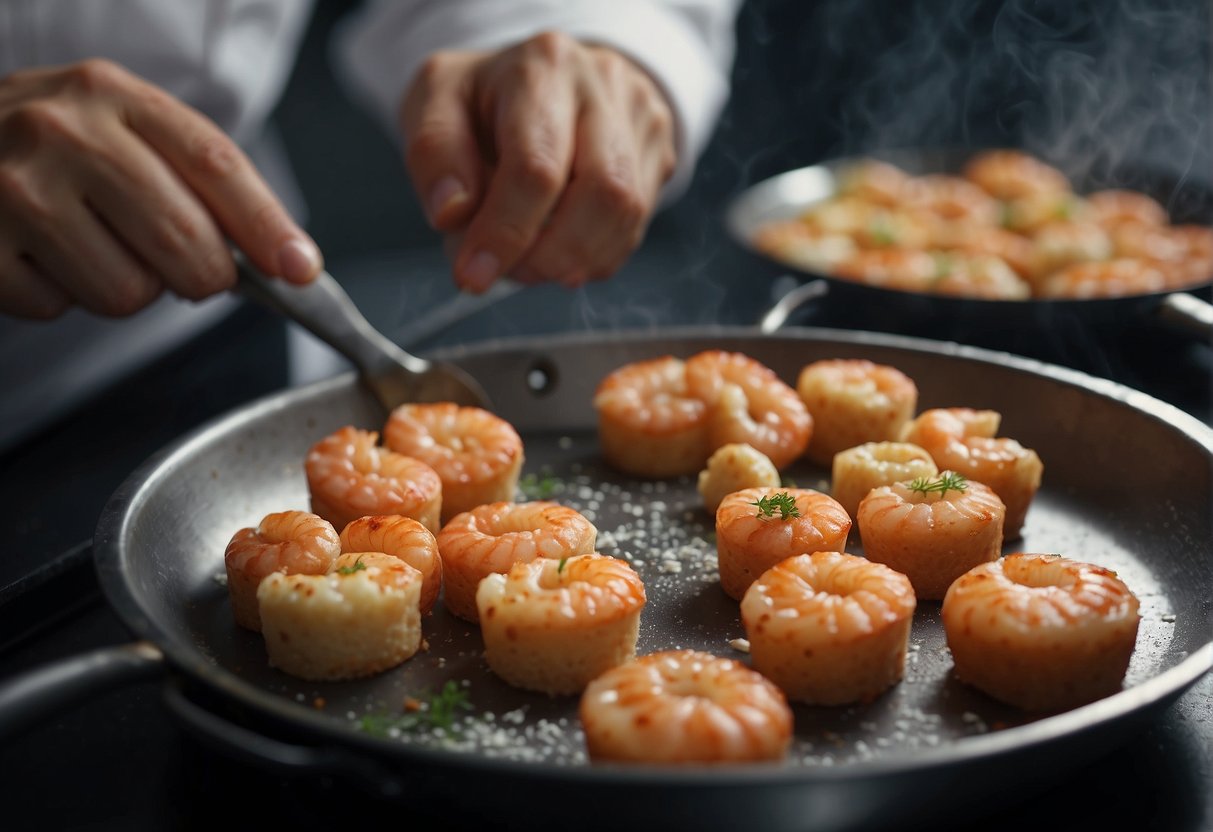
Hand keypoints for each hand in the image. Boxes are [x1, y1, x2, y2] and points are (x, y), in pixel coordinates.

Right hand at [0, 59, 321, 318]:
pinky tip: (45, 255)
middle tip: (183, 267)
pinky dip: (63, 296)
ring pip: (128, 291)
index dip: (266, 225)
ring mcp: (16, 188)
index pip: (214, 164)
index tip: (300, 270)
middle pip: (184, 241)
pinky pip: (61, 308)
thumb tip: (288, 260)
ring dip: (126, 288)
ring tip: (92, 245)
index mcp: (115, 96)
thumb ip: (203, 182)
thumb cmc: (59, 148)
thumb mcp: (128, 132)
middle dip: (201, 275)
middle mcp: (64, 132)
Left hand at [401, 32, 676, 292]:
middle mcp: (604, 85)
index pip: (537, 166)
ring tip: (530, 262)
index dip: (506, 232)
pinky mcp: (659, 153)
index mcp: (542, 66)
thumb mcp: (435, 102)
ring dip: (575, 261)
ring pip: (629, 216)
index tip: (473, 274)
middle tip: (512, 272)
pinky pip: (637, 227)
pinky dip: (593, 256)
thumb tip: (453, 214)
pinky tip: (559, 249)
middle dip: (553, 255)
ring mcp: (641, 120)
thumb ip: (433, 154)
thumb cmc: (483, 97)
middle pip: (604, 193)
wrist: (543, 76)